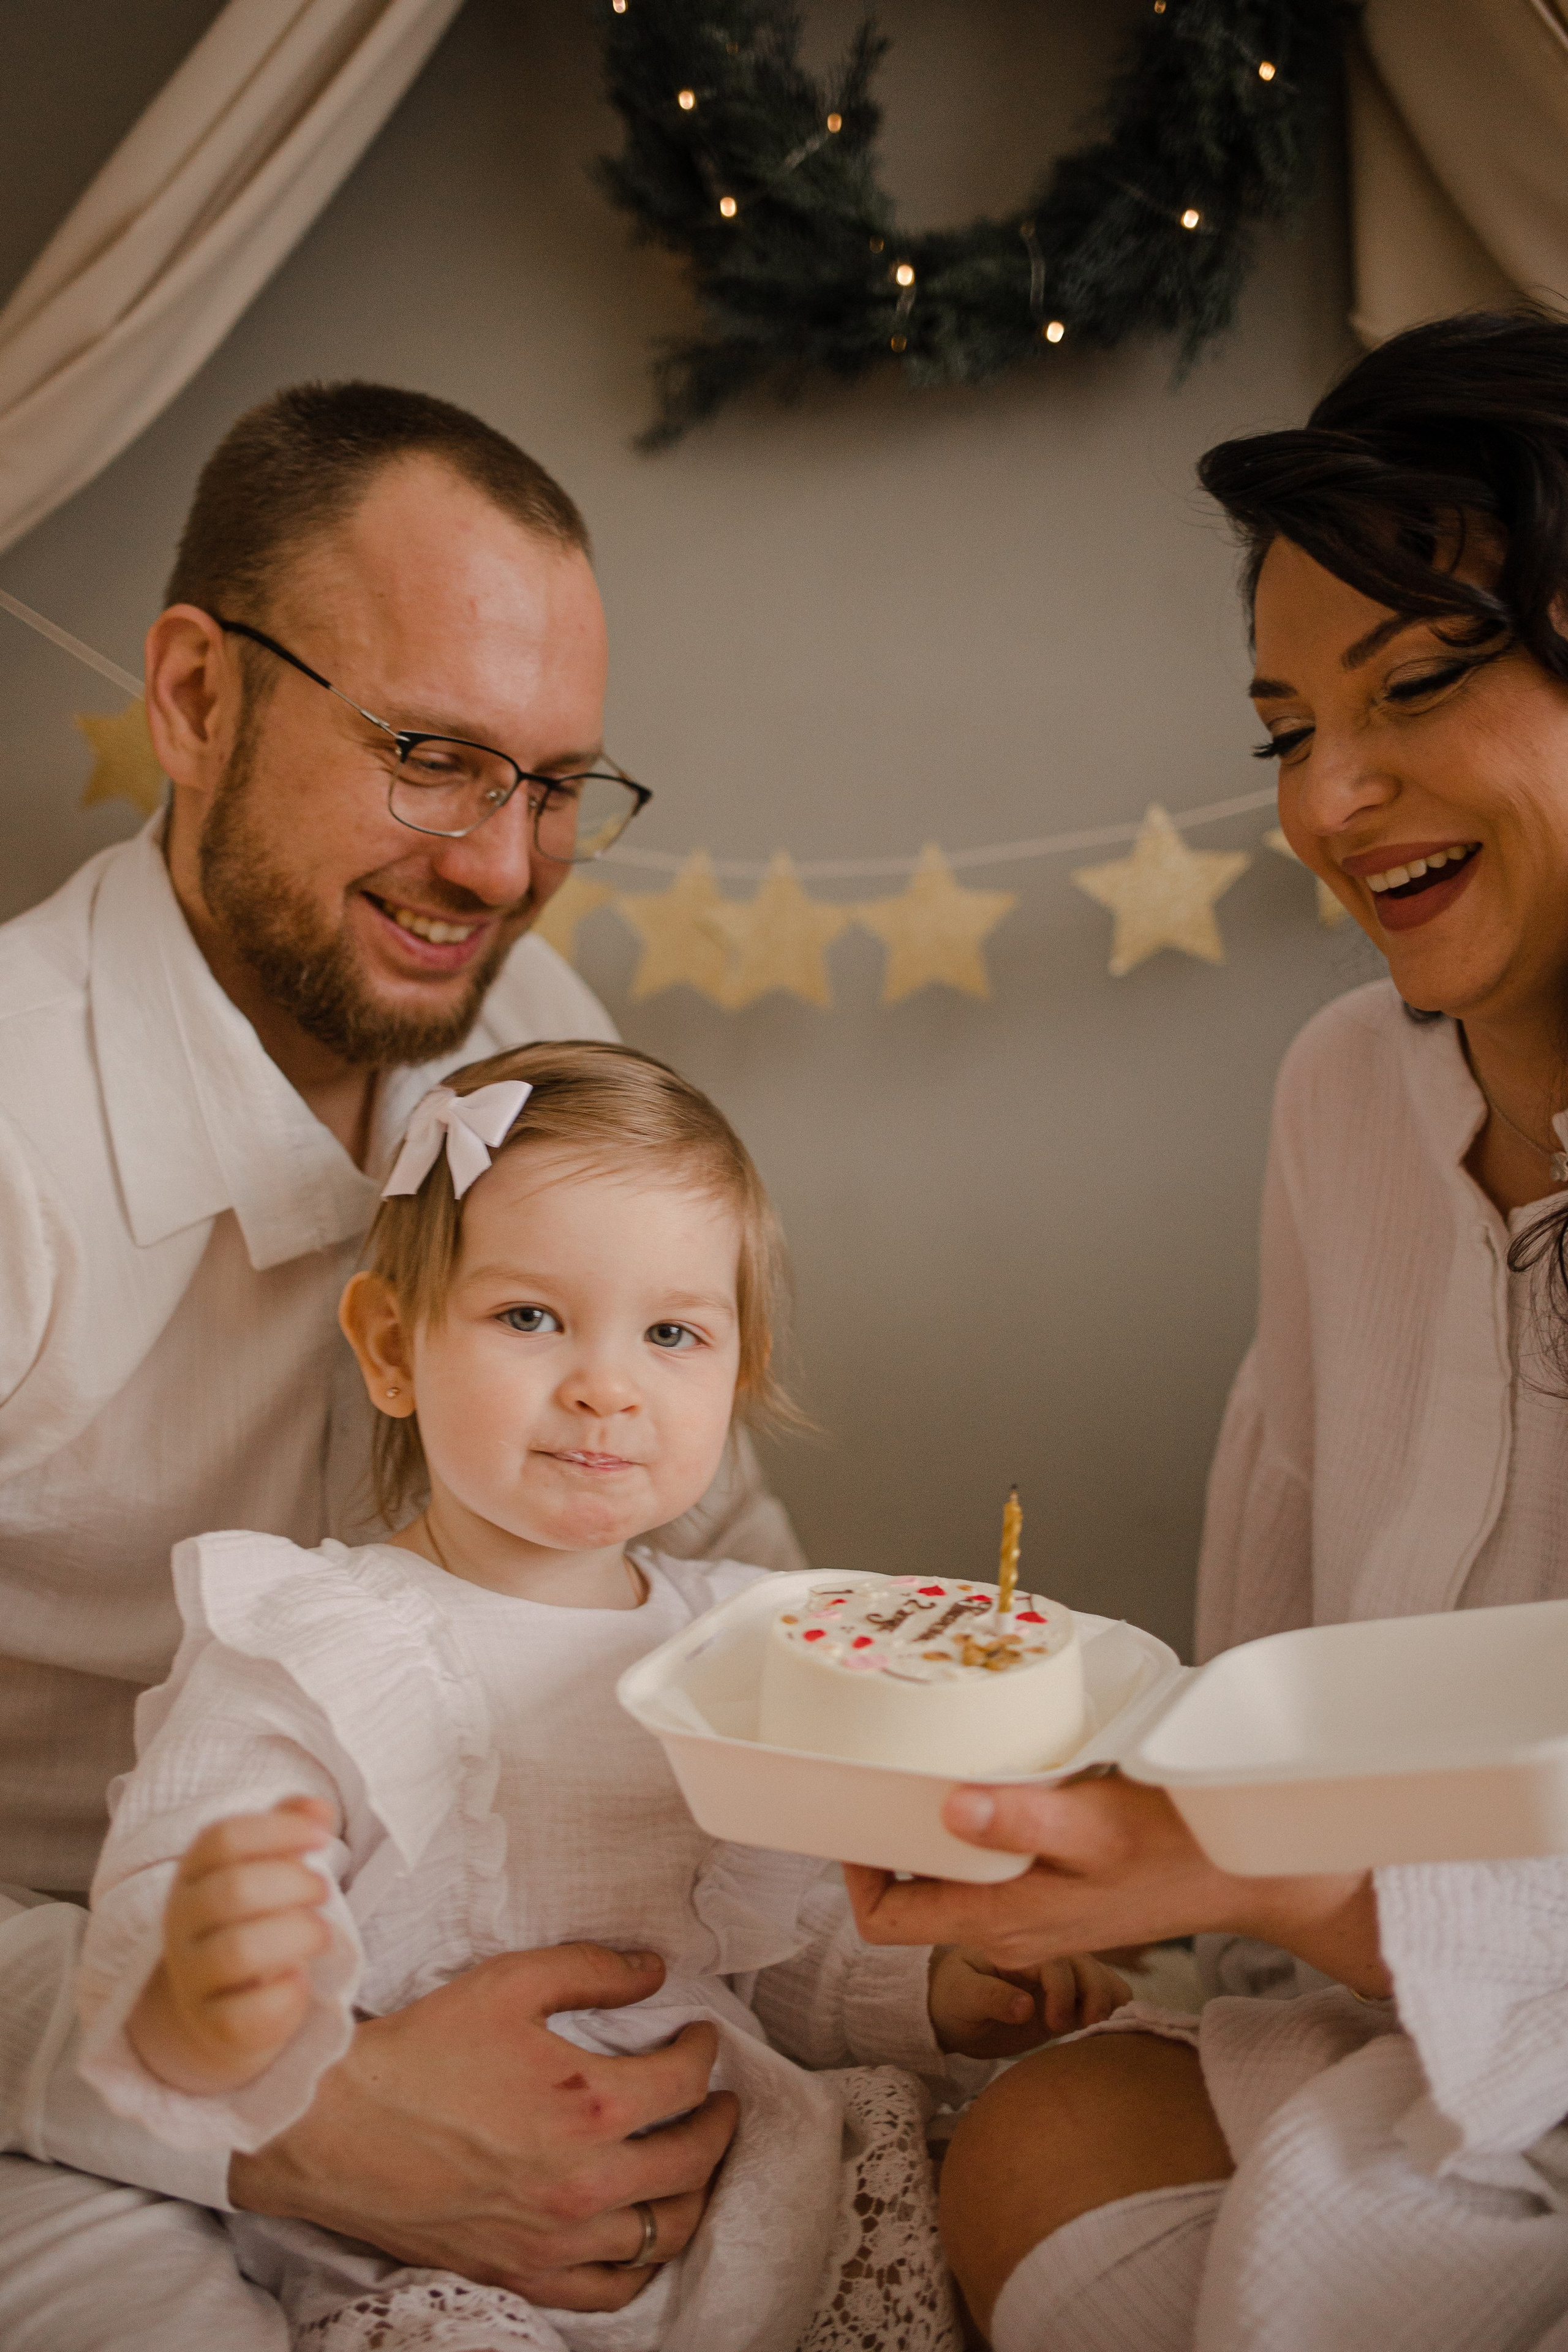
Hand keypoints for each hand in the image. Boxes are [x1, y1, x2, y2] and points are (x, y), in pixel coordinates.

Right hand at [128, 1797, 334, 2094]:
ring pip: (239, 1951)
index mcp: (193, 1874)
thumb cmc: (254, 1919)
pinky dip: (287, 1994)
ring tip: (321, 1934)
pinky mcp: (214, 2026)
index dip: (279, 1831)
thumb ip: (289, 1829)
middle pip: (234, 1891)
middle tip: (324, 1891)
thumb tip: (318, 1811)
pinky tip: (299, 1980)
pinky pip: (248, 2013)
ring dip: (297, 1935)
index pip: (222, 1839)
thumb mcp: (263, 1867)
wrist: (219, 2006)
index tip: (322, 1837)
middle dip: (295, 1884)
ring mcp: (192, 1977)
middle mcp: (181, 1923)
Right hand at [229, 1943, 739, 2312]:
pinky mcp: (522, 2271)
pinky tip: (644, 2230)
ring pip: (667, 2231)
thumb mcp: (510, 1983)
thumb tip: (652, 1971)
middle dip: (717, 2122)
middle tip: (716, 2099)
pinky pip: (612, 2288)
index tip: (699, 2037)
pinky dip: (643, 2262)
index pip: (685, 2082)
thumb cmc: (420, 2052)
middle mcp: (585, 2181)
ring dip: (695, 2191)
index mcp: (590, 2103)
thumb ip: (592, 1971)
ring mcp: (556, 2237)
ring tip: (693, 2159)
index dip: (703, 2051)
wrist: (336, 2127)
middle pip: (693, 2160)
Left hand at [845, 1774, 1389, 1995]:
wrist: (1251, 1874)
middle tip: (881, 1765)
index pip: (886, 1917)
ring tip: (926, 1763)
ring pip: (949, 1880)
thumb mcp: (1099, 1825)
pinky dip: (974, 1830)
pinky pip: (990, 1870)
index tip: (853, 1804)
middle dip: (886, 1836)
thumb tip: (949, 1812)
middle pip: (910, 1896)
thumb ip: (1022, 1822)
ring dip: (930, 1829)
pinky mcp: (1059, 1898)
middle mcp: (1006, 1929)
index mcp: (1002, 1920)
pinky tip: (988, 1782)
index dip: (854, 1867)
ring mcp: (1033, 1917)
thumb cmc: (1178, 1846)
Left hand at [928, 1947, 1130, 2059]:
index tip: (1052, 2023)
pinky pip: (1107, 1996)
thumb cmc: (954, 1998)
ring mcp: (1063, 1979)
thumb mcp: (961, 1997)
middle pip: (1088, 1964)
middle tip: (1085, 2027)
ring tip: (1097, 2028)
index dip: (1062, 1990)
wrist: (956, 2013)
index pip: (1054, 1960)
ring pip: (1103, 1978)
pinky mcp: (1072, 2002)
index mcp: (1021, 1949)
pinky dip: (1116, 2009)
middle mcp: (1047, 1958)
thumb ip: (990, 1997)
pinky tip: (1107, 2029)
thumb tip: (1026, 2007)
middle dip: (1095, 1994)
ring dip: (1109, 2001)